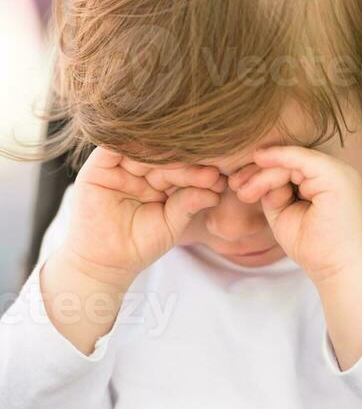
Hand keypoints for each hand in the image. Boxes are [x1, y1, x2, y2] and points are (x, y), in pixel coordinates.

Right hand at [59, 146, 225, 287]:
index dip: (197, 174)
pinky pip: (111, 149)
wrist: (106, 264)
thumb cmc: (140, 245)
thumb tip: (214, 190)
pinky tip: (149, 147)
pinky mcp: (97, 168)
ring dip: (161, 154)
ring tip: (184, 160)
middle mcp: (140, 170)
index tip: (216, 178)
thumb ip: (188, 204)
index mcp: (160, 181)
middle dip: (184, 164)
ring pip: (141, 151)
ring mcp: (119, 167)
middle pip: (163, 158)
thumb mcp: (171, 224)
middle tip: (208, 172)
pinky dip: (127, 145)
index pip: (180, 170)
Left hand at [230, 146, 361, 283]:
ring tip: (245, 193)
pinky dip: (278, 159)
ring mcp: (337, 172)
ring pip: (291, 160)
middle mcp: (334, 171)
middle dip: (258, 171)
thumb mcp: (284, 213)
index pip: (289, 166)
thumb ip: (273, 190)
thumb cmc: (313, 247)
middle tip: (235, 185)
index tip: (237, 186)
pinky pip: (301, 158)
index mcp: (325, 180)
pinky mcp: (335, 176)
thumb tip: (258, 168)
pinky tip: (259, 161)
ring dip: (263, 174)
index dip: (262, 172)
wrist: (337, 269)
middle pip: (289, 160)